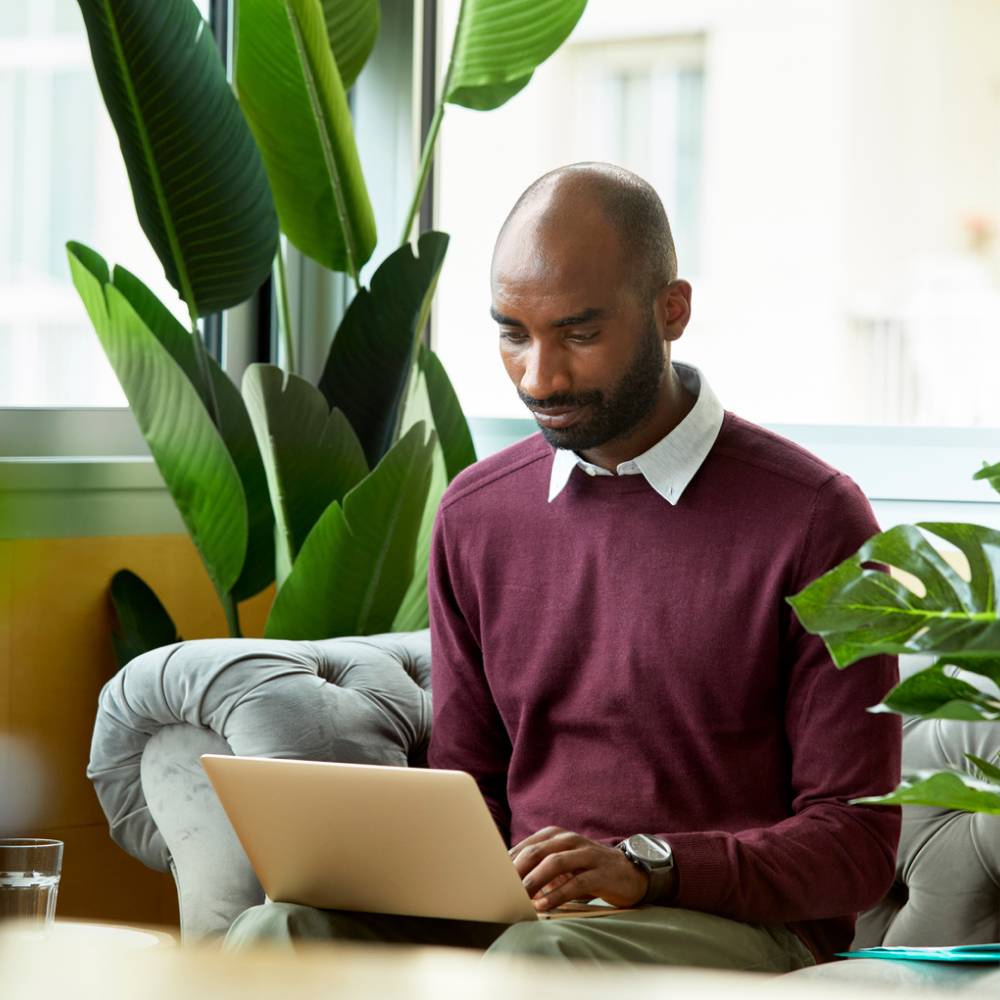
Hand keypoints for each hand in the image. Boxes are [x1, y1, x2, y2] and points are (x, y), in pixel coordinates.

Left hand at [508, 826, 648, 911]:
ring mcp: (587, 854)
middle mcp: (570, 840)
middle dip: (518, 870)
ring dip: (535, 881)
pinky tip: (544, 905)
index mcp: (557, 835)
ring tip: (520, 897)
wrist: (630, 872)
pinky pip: (576, 882)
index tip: (493, 878)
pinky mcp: (600, 872)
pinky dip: (557, 894)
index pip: (527, 845)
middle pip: (538, 851)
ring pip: (555, 863)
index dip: (509, 861)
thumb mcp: (563, 863)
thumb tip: (508, 881)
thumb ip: (540, 867)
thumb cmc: (588, 869)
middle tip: (501, 887)